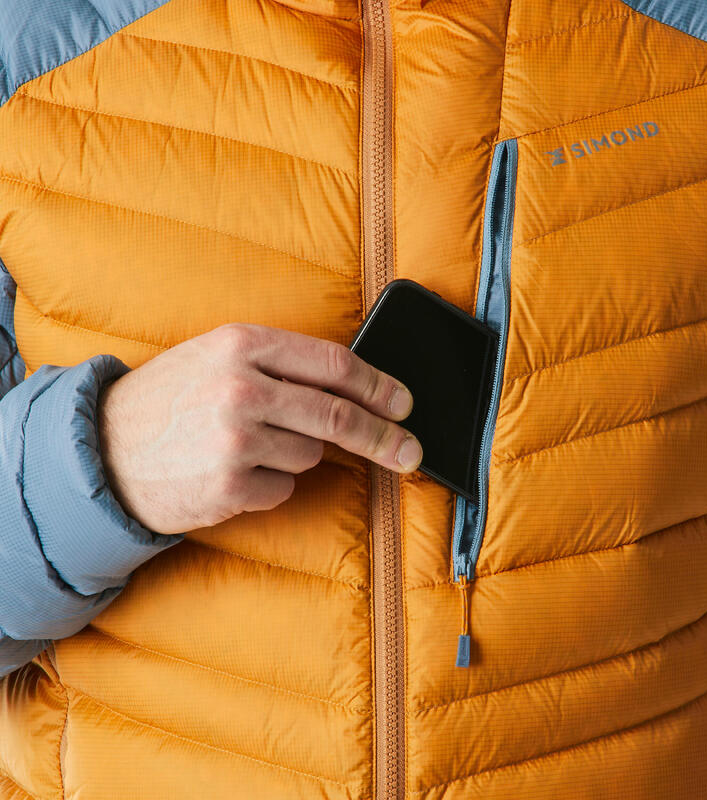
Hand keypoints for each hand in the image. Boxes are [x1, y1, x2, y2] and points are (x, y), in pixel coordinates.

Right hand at [95, 323, 420, 533]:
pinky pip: (283, 489)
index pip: (333, 365)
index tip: (403, 403)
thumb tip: (353, 388)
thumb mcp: (216, 357)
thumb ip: (280, 364)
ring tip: (249, 446)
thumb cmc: (168, 399)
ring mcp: (235, 441)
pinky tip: (233, 473)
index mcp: (242, 344)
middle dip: (384, 437)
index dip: (378, 386)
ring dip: (296, 455)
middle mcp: (242, 389)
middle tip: (410, 451)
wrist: (102, 449)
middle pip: (338, 416)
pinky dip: (270, 485)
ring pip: (310, 456)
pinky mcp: (229, 487)